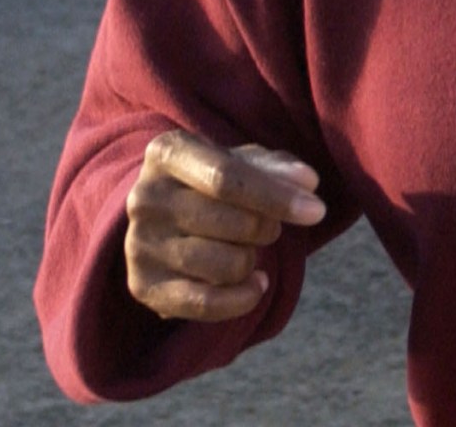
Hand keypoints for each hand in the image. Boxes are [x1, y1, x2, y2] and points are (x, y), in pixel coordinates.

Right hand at [123, 130, 327, 322]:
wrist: (164, 216)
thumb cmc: (213, 180)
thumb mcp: (243, 161)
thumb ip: (277, 168)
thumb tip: (308, 183)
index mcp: (167, 153)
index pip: (227, 178)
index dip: (276, 197)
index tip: (316, 210)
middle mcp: (145, 197)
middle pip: (234, 223)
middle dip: (268, 228)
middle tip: (267, 226)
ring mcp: (139, 244)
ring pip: (226, 265)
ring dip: (251, 260)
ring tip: (245, 248)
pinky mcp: (142, 286)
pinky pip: (207, 303)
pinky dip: (244, 298)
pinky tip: (255, 283)